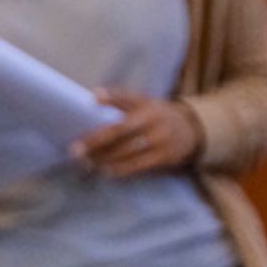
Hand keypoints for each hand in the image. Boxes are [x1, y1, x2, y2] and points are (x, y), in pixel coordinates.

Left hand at [72, 90, 202, 177]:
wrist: (191, 129)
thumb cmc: (155, 117)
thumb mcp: (143, 104)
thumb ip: (120, 104)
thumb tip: (91, 102)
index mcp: (145, 102)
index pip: (126, 97)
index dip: (110, 96)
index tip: (93, 98)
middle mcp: (153, 118)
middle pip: (120, 130)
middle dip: (95, 141)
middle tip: (75, 149)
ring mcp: (160, 137)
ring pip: (126, 150)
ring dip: (103, 158)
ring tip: (85, 162)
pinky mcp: (165, 156)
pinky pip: (138, 165)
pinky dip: (120, 168)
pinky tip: (105, 170)